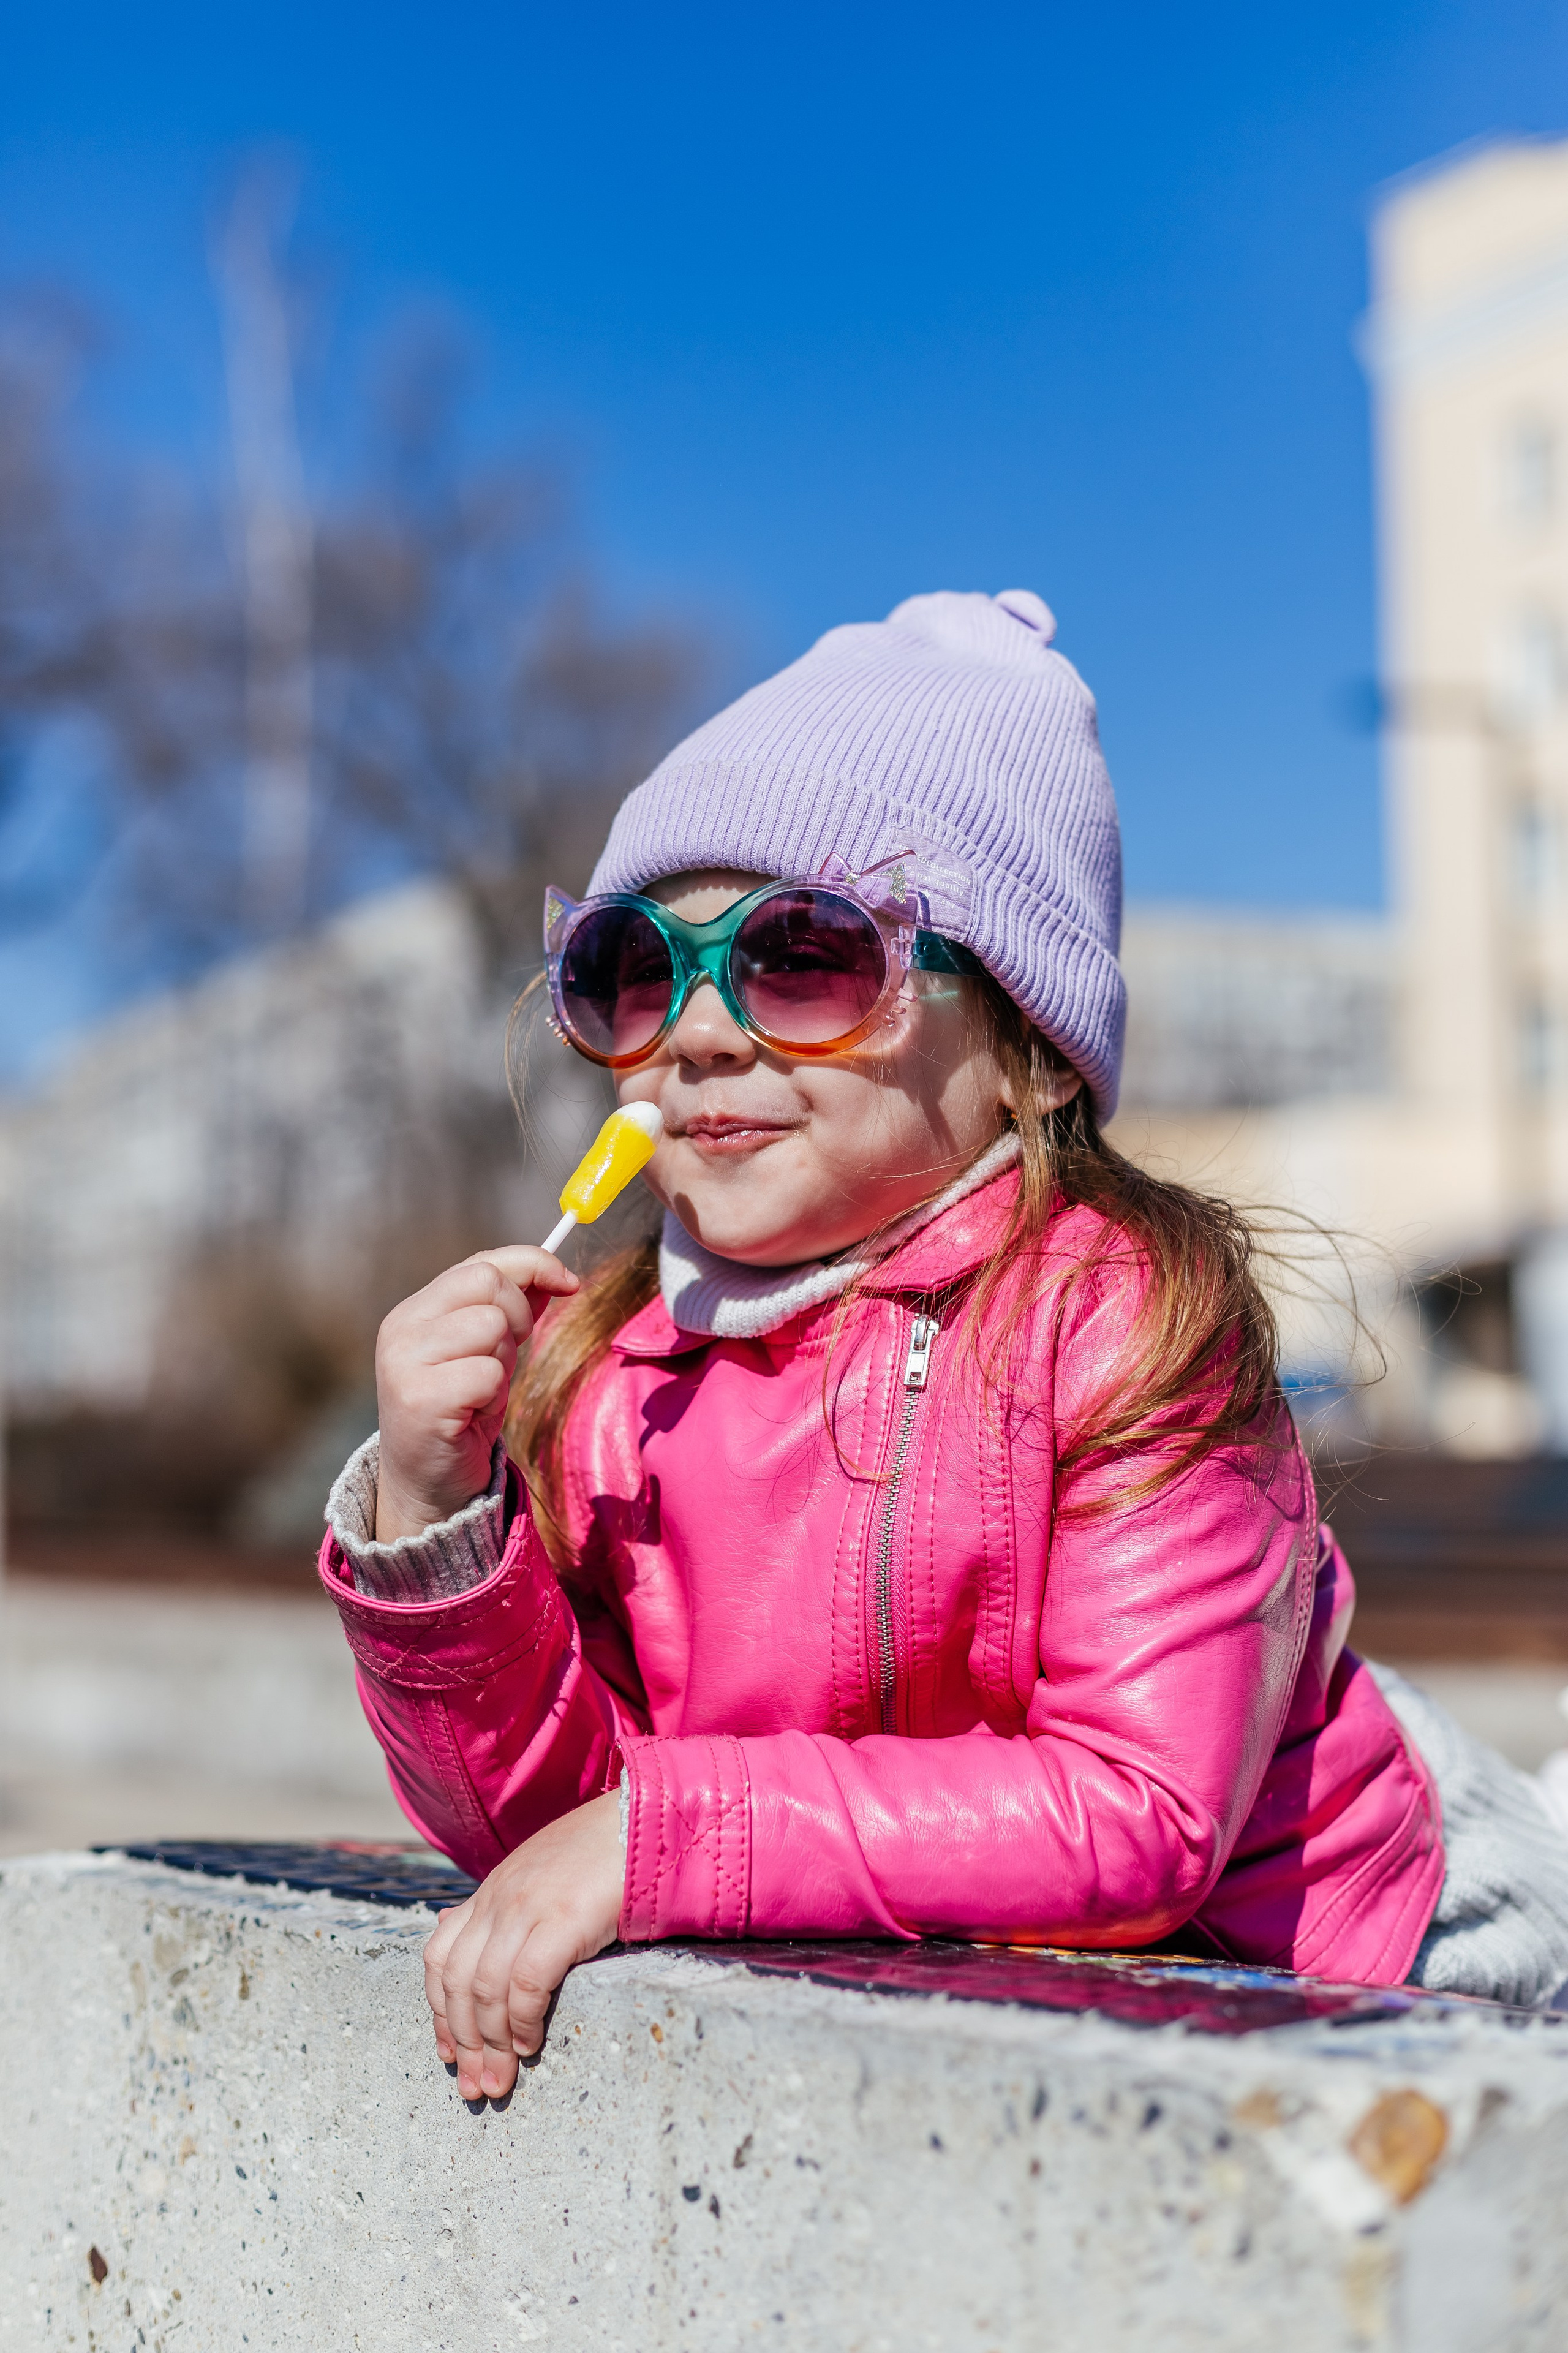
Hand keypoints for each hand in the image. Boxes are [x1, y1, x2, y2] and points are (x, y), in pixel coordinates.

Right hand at [374, 1245, 578, 1540]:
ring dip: (503, 1361)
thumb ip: (512, 1308)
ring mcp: (404, 1362)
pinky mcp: (419, 1399)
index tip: (569, 1284)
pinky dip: (493, 1394)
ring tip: (483, 1389)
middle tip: (507, 1357)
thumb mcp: (489, 1351)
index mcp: (416, 1309)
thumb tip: (553, 1272)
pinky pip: (487, 1373)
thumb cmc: (463, 1412)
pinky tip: (474, 1413)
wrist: (428, 1484)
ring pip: (491, 1325)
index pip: (482, 1262)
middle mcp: (402, 1327)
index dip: (534, 1264)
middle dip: (518, 1317)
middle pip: (489, 1283)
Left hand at [423, 1791, 623, 2097]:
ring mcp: (528, 1906)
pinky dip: (523, 2020)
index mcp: (492, 1890)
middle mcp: (500, 1898)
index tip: (448, 2054)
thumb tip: (458, 1931)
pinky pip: (527, 1982)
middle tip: (474, 2088)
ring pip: (486, 1989)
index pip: (440, 1957)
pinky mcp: (563, 1918)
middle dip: (463, 2043)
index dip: (438, 2012)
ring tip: (500, 2081)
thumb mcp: (539, 1873)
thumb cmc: (601, 1853)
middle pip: (458, 1982)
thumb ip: (503, 1905)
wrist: (645, 1819)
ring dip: (490, 2044)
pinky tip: (531, 2044)